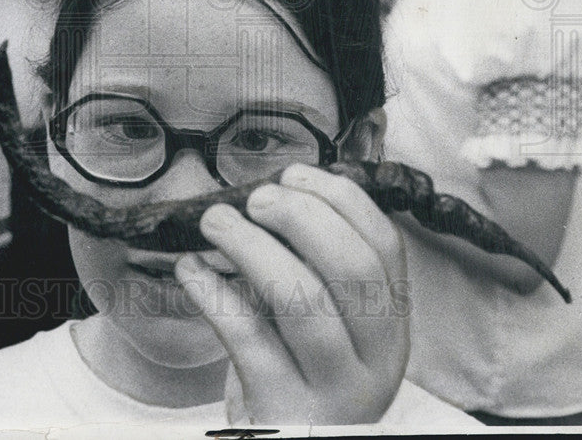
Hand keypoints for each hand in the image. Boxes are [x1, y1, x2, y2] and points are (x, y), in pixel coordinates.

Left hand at [175, 163, 409, 426]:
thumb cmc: (297, 372)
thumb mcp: (327, 324)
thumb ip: (316, 267)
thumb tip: (275, 191)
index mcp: (391, 324)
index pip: (385, 246)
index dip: (340, 198)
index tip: (294, 173)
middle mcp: (375, 359)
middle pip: (352, 270)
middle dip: (301, 217)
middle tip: (255, 197)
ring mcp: (333, 390)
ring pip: (303, 304)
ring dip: (252, 248)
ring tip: (214, 220)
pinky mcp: (284, 409)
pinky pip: (247, 338)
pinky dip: (213, 292)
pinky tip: (190, 268)